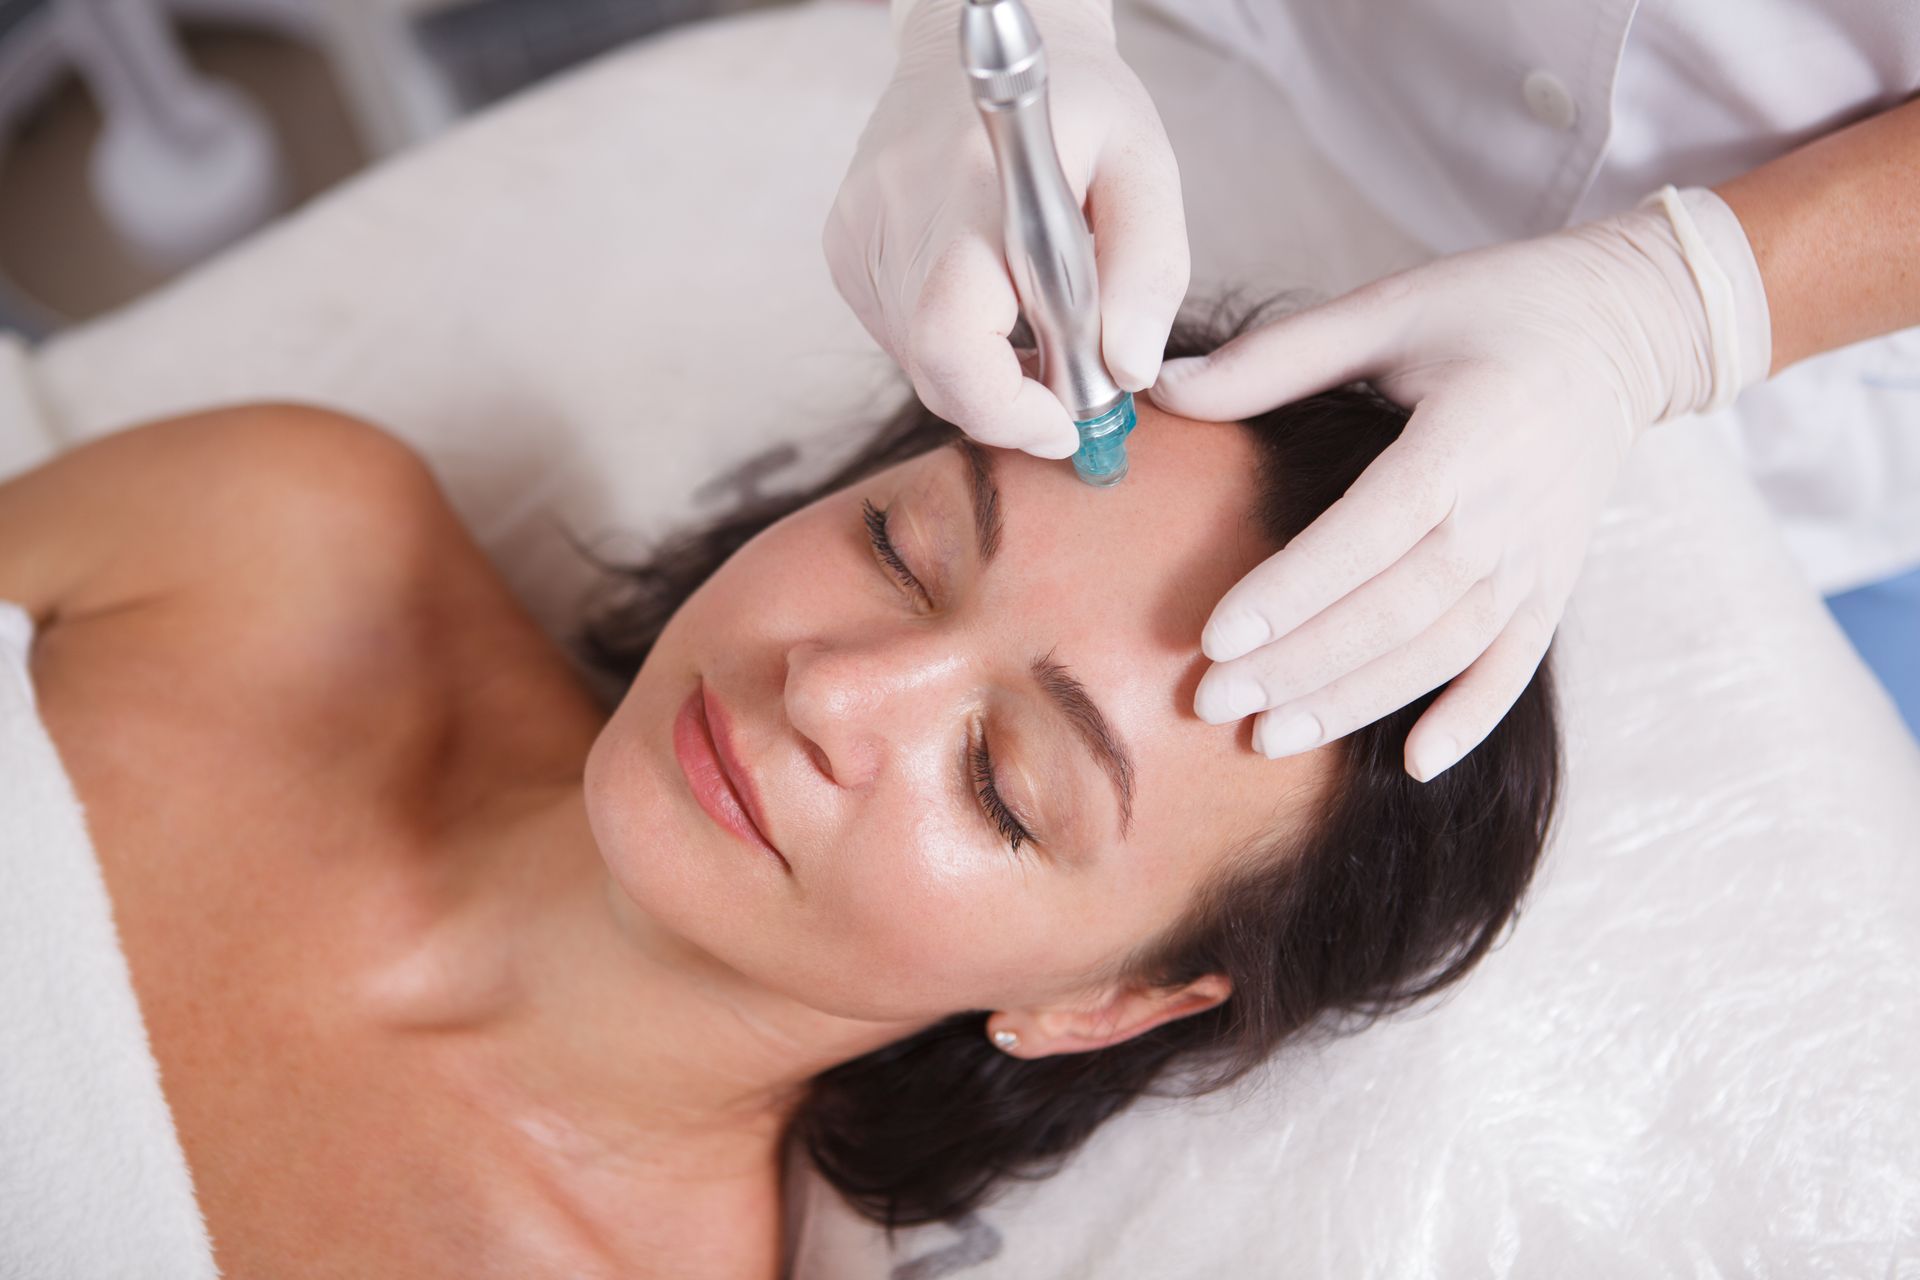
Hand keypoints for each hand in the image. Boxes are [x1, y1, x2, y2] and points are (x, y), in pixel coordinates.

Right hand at [825, 0, 1188, 457]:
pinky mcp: (844, 247)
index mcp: (975, 188)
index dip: (1007, 408)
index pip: (954, 340)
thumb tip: (1127, 370)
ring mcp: (859, 234)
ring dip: (984, 371)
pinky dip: (952, 342)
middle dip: (1008, 403)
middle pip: (935, 368)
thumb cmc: (1076, 106)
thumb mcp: (1144, 166)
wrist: (973, 43)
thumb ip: (1148, 270)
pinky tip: (987, 294)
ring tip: (1034, 318)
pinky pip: (900, 336)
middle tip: (1066, 387)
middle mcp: (898, 214)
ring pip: (920, 362)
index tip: (1066, 423)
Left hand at [1151, 188, 1770, 778]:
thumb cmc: (1495, 310)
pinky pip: (1513, 667)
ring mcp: (1538, 557)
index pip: (1371, 531)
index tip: (1217, 637)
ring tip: (1270, 735)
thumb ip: (1274, 358)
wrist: (1626, 329)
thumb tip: (1158, 386)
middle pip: (1397, 607)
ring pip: (1442, 650)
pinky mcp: (1554, 586)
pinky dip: (1468, 719)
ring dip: (1357, 701)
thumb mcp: (1388, 308)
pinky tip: (1412, 765)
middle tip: (1211, 700)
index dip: (1295, 590)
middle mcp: (1509, 509)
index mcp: (1466, 435)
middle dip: (1301, 663)